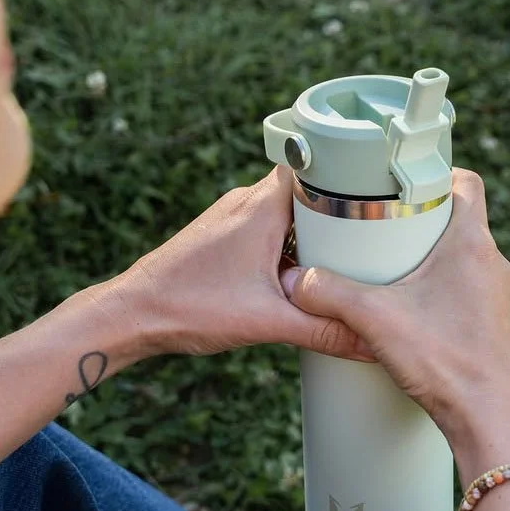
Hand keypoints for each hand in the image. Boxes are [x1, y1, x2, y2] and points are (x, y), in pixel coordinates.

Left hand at [115, 166, 369, 359]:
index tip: (377, 195)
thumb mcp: (268, 322)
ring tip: (342, 258)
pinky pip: (267, 227)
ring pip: (286, 212)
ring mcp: (231, 217)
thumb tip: (368, 343)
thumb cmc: (190, 306)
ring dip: (310, 232)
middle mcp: (245, 202)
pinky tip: (299, 274)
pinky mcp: (223, 236)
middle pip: (306, 190)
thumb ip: (323, 331)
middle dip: (336, 213)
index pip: (315, 167)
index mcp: (260, 207)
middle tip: (371, 236)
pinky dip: (287, 244)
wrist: (133, 314)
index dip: (348, 177)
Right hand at [279, 168, 509, 473]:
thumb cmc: (445, 361)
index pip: (466, 182)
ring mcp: (499, 297)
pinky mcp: (495, 326)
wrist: (488, 419)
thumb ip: (330, 293)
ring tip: (393, 271)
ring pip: (465, 259)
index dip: (436, 173)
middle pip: (459, 221)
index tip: (405, 183)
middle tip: (384, 228)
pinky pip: (468, 292)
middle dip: (421, 221)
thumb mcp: (374, 318)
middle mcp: (494, 264)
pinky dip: (442, 292)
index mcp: (472, 244)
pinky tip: (414, 313)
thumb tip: (297, 282)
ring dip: (432, 259)